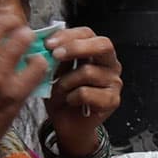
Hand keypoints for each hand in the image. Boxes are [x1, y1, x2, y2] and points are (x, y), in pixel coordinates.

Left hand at [43, 26, 121, 155]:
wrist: (68, 123)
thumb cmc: (62, 96)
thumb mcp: (54, 71)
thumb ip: (54, 55)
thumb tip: (43, 40)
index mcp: (96, 52)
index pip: (88, 33)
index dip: (68, 35)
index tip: (48, 43)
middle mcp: (110, 64)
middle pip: (102, 45)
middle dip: (76, 48)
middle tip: (55, 55)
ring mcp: (114, 82)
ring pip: (88, 72)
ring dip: (66, 81)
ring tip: (60, 90)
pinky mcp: (112, 100)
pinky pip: (87, 93)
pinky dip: (72, 97)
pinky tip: (70, 101)